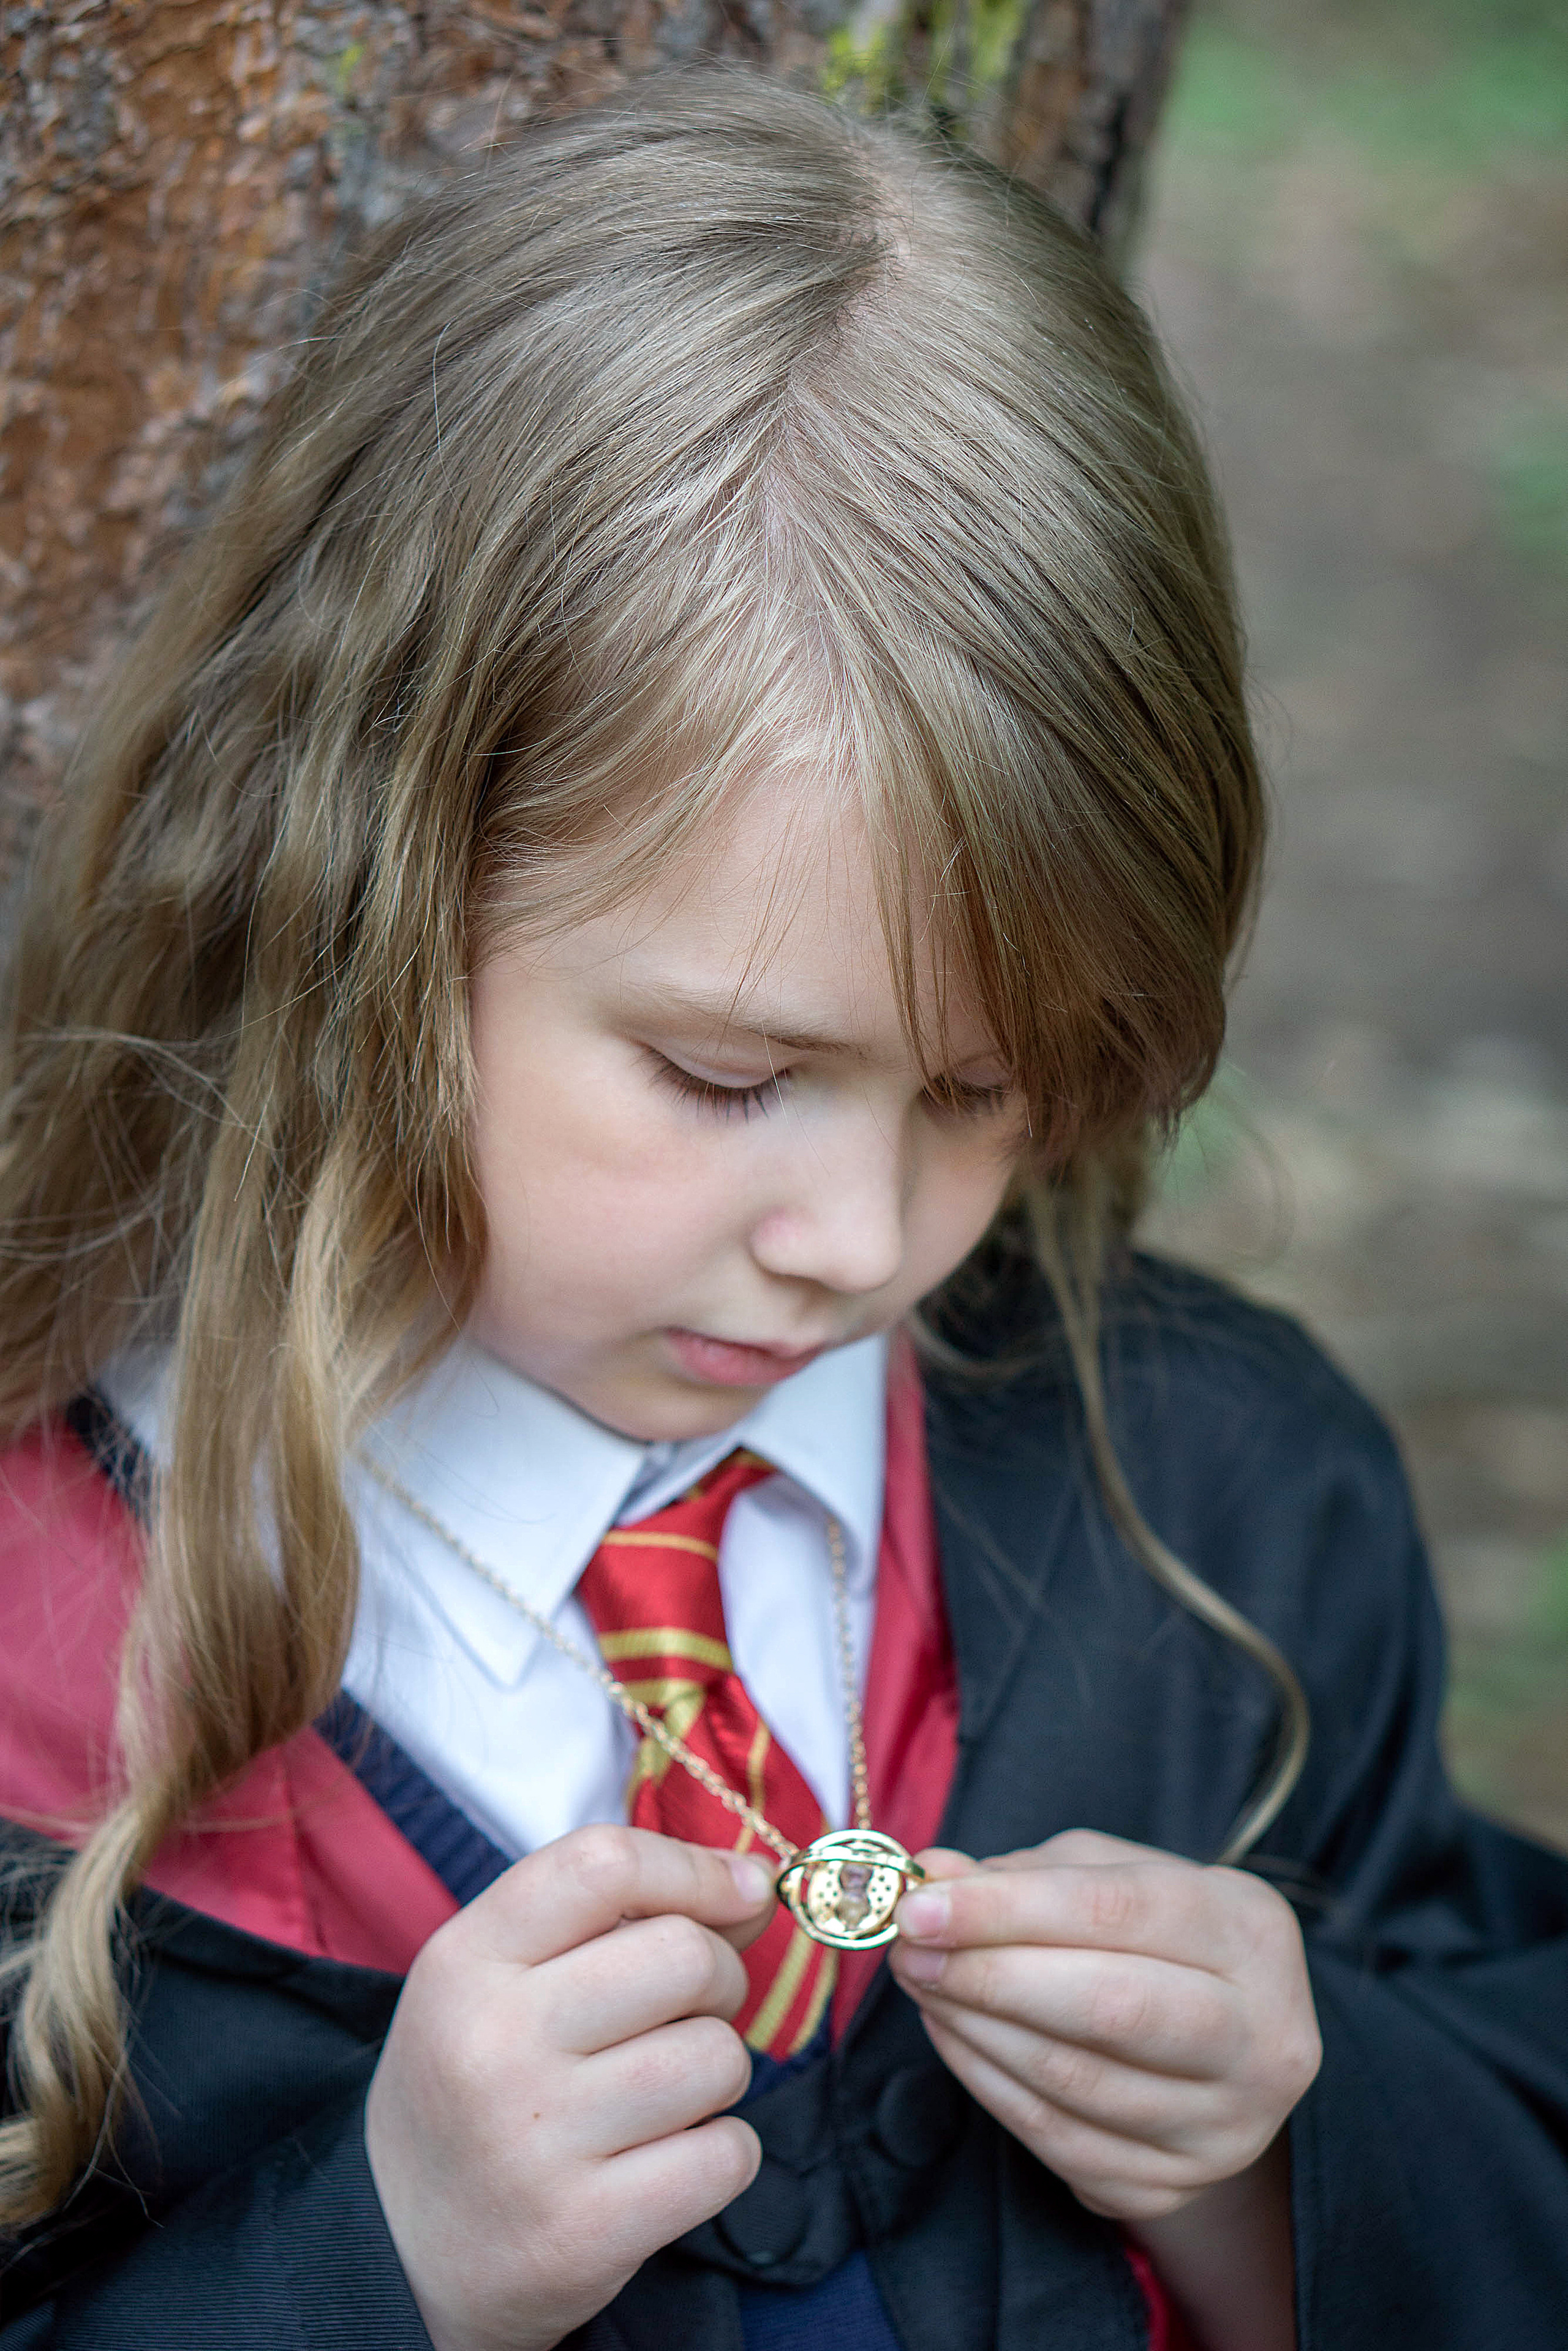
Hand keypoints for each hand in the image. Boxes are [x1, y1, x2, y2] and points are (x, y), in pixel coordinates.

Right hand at [364, 1825, 774, 2350]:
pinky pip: (725, 2156)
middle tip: (685, 2012)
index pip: (605, 1865)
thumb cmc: (477, 2083)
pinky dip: (722, 2153)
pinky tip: (668, 2160)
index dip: (696, 1867)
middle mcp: (494, 2043)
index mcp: (467, 1960)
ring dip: (718, 2070)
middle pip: (684, 1955)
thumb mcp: (501, 1975)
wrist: (401, 2250)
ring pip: (717, 2057)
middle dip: (719, 1976)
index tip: (743, 1889)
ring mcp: (536, 2144)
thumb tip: (754, 1887)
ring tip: (664, 2092)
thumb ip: (616, 1916)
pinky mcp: (583, 2232)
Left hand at [888, 1829, 1320, 2225]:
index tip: (919, 1903)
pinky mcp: (1175, 2185)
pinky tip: (953, 2036)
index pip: (1117, 1912)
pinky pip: (1059, 2141)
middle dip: (989, 1974)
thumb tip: (933, 1877)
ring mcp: (1225, 2125)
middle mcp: (1262, 2037)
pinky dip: (988, 2085)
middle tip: (910, 1949)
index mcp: (1251, 1932)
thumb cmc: (1156, 1937)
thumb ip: (1025, 1874)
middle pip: (1109, 2007)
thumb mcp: (1107, 1877)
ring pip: (1075, 2080)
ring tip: (922, 1983)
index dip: (1008, 1908)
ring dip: (975, 2029)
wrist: (1225, 2046)